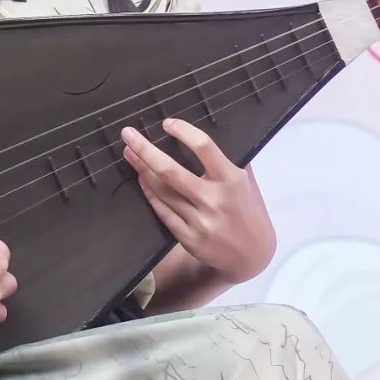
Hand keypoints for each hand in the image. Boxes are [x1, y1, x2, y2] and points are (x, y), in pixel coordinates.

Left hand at [121, 118, 276, 285]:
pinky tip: (141, 180)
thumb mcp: (247, 182)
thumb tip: (202, 137)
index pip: (204, 147)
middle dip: (145, 150)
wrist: (252, 255)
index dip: (183, 132)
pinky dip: (149, 193)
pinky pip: (163, 211)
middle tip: (128, 134)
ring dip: (142, 170)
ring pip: (162, 191)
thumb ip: (230, 160)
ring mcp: (200, 221)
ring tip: (130, 154)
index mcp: (231, 180)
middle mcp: (214, 199)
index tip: (167, 123)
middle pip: (171, 171)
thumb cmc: (248, 211)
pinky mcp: (188, 238)